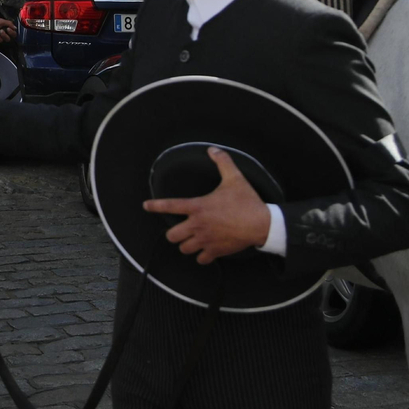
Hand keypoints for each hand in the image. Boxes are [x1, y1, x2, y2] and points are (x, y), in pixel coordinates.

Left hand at [0, 17, 15, 44]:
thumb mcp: (1, 21)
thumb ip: (9, 24)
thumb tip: (15, 28)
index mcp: (7, 29)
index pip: (14, 34)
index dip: (12, 33)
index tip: (8, 29)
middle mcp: (4, 34)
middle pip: (8, 39)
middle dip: (4, 35)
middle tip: (0, 31)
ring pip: (1, 41)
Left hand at [143, 147, 272, 263]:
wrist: (262, 224)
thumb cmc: (246, 201)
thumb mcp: (235, 178)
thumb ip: (222, 162)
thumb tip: (213, 149)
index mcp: (198, 207)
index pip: (170, 206)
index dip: (155, 206)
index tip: (146, 206)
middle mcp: (198, 225)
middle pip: (172, 236)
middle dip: (174, 233)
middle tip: (181, 229)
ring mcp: (206, 240)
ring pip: (184, 249)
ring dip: (186, 244)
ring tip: (192, 239)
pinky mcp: (216, 252)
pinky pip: (201, 260)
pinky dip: (201, 256)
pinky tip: (205, 250)